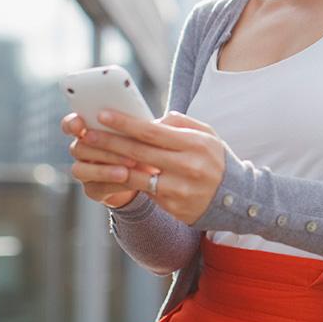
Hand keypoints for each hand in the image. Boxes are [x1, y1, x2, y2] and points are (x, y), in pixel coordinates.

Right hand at [61, 112, 147, 207]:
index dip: (72, 123)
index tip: (80, 122)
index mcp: (92, 129)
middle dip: (100, 146)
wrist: (147, 176)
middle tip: (118, 146)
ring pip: (82, 168)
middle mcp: (84, 149)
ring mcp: (86, 170)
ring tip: (126, 169)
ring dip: (104, 167)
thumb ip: (142, 124)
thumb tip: (158, 121)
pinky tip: (128, 179)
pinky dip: (112, 182)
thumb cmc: (146, 147)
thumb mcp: (145, 133)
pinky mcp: (93, 189)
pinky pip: (96, 186)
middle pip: (78, 146)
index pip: (72, 124)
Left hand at [79, 109, 226, 225]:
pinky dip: (124, 182)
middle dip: (109, 142)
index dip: (125, 124)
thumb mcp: (208, 135)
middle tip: (85, 134)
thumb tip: (152, 120)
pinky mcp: (173, 206)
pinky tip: (107, 174)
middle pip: (139, 153)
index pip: (153, 132)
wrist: (237, 199)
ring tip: (90, 156)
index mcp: (195, 144)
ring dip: (108, 165)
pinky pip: (143, 192)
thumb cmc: (217, 161)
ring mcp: (179, 189)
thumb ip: (181, 123)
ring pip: (136, 175)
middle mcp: (187, 166)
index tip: (102, 115)